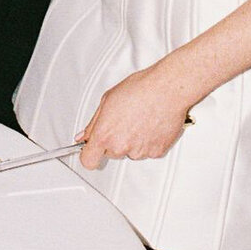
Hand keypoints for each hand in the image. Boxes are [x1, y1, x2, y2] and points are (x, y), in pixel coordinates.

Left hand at [78, 61, 192, 168]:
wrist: (166, 89)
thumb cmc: (139, 89)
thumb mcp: (107, 100)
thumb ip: (93, 123)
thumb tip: (84, 136)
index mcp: (105, 134)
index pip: (88, 161)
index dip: (89, 155)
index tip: (92, 149)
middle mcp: (121, 146)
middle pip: (111, 153)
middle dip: (114, 140)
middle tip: (124, 121)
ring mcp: (139, 151)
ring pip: (130, 152)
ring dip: (133, 141)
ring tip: (140, 119)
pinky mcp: (156, 152)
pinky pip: (147, 151)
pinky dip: (148, 141)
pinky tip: (151, 124)